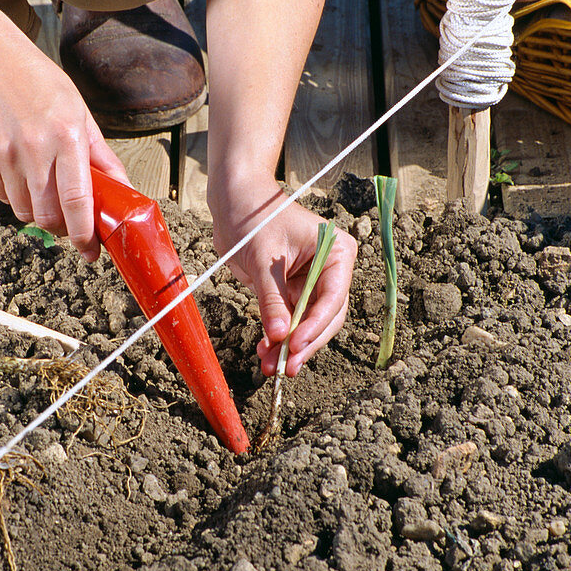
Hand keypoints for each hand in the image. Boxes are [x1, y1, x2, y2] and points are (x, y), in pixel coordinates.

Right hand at [0, 34, 129, 261]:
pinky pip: (1, 197)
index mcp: (66, 137)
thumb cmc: (42, 87)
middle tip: (69, 222)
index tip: (90, 250)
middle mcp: (33, 149)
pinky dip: (15, 195)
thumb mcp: (81, 115)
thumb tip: (124, 191)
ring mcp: (3, 157)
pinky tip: (20, 170)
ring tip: (43, 187)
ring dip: (38, 211)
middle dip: (61, 229)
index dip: (84, 234)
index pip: (76, 201)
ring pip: (23, 212)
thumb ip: (102, 158)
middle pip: (47, 217)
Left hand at [209, 176, 356, 377]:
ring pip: (308, 325)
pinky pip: (290, 321)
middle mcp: (330, 270)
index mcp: (336, 252)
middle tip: (286, 366)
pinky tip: (265, 352)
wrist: (233, 204)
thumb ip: (273, 299)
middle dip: (304, 343)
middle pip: (326, 317)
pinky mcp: (292, 292)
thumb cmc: (254, 218)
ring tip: (270, 366)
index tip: (294, 344)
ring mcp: (311, 283)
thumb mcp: (264, 261)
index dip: (316, 325)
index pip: (334, 297)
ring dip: (289, 346)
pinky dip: (278, 337)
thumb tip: (280, 336)